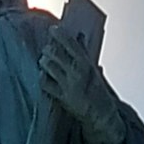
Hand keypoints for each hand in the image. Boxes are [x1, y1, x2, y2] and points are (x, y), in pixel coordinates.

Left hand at [39, 28, 125, 143]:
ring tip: (44, 61)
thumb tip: (79, 38)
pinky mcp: (61, 97)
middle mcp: (76, 73)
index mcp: (87, 64)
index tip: (53, 30)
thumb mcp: (94, 70)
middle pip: (55, 54)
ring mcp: (68, 85)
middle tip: (47, 49)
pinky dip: (42, 77)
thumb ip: (85, 54)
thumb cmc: (98, 91)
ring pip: (48, 66)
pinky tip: (43, 76)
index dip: (59, 35)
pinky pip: (45, 83)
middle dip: (49, 49)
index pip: (70, 44)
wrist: (100, 114)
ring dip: (44, 62)